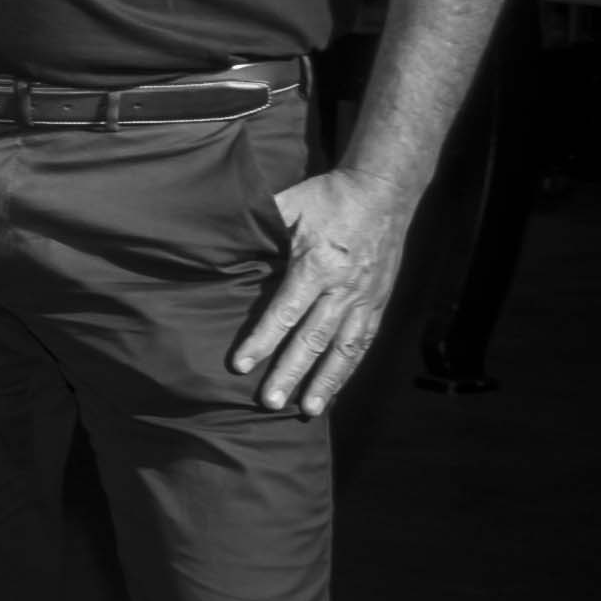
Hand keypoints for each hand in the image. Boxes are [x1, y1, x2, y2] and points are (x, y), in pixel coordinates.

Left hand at [232, 165, 413, 416]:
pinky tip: (333, 390)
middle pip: (313, 338)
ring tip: (306, 410)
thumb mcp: (289, 202)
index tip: (241, 365)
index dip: (263, 339)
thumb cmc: (327, 196)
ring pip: (344, 348)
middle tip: (268, 402)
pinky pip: (362, 342)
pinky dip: (347, 369)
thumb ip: (257, 226)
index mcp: (318, 263)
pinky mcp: (378, 303)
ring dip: (325, 382)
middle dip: (290, 372)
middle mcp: (344, 287)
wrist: (384, 190)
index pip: (285, 310)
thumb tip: (216, 241)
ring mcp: (365, 298)